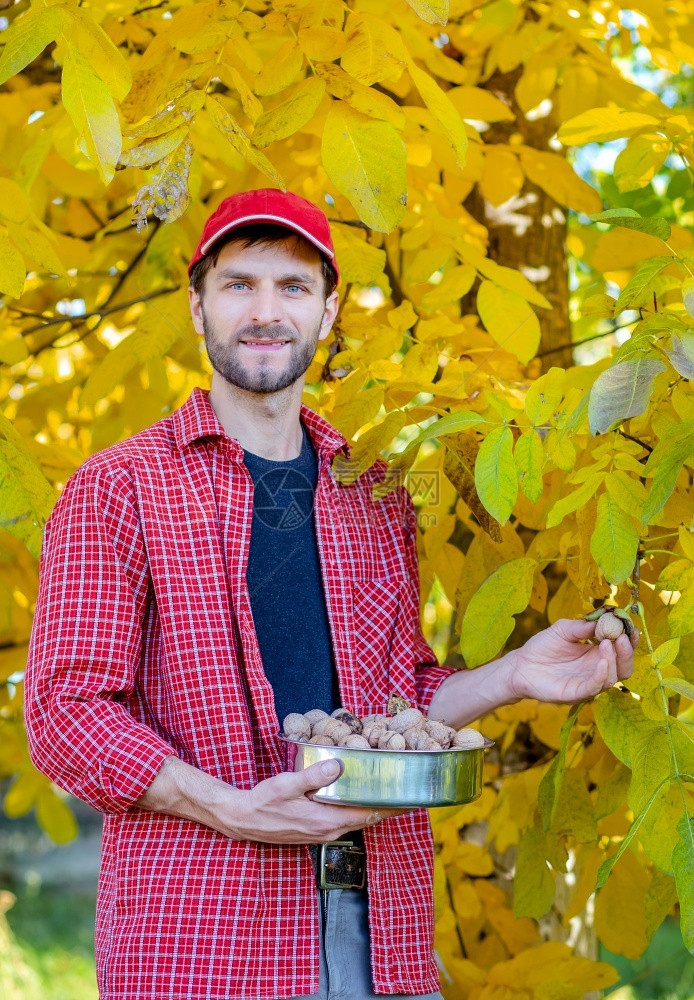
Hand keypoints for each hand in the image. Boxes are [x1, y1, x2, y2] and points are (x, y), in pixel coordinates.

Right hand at [232, 759, 410, 843]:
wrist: (243, 819)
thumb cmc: (263, 802)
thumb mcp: (286, 784)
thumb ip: (312, 775)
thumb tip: (338, 765)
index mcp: (326, 821)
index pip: (368, 815)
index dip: (391, 808)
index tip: (411, 799)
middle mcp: (328, 830)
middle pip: (367, 818)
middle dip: (388, 806)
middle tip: (407, 790)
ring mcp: (322, 832)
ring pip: (357, 820)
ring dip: (373, 808)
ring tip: (389, 791)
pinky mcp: (315, 829)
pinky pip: (345, 819)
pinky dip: (358, 809)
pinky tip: (359, 796)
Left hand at [507, 617, 638, 703]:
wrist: (520, 664)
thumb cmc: (542, 647)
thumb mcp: (563, 629)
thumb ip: (582, 626)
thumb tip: (603, 620)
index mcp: (596, 655)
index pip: (620, 651)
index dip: (629, 641)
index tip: (631, 628)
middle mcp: (596, 671)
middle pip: (623, 667)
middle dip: (627, 652)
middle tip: (622, 637)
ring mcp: (587, 683)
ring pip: (612, 678)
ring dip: (614, 661)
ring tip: (606, 643)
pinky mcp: (575, 693)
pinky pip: (594, 688)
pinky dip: (601, 675)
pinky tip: (602, 661)